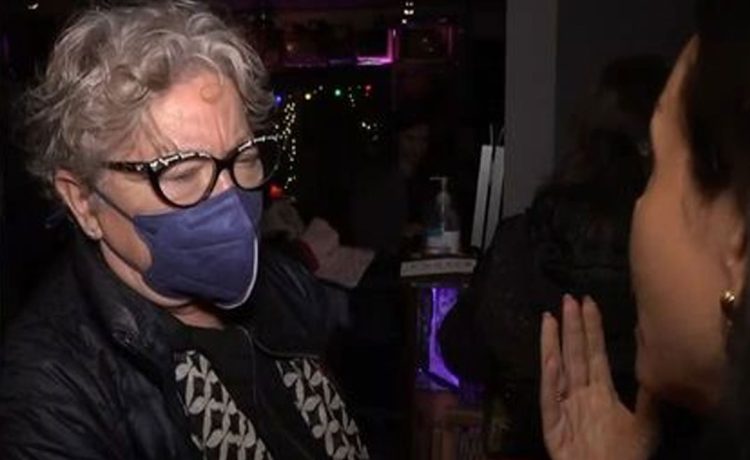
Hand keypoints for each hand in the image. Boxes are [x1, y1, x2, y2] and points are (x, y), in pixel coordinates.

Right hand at [540, 295, 657, 459]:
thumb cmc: (624, 455)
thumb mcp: (646, 425)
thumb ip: (649, 396)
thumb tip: (657, 362)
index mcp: (600, 391)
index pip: (595, 352)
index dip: (591, 328)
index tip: (588, 302)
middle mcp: (580, 392)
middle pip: (575, 353)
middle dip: (572, 326)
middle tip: (568, 298)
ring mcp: (564, 406)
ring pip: (557, 368)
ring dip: (553, 343)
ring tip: (550, 318)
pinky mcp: (553, 422)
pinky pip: (551, 397)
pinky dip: (550, 379)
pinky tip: (550, 359)